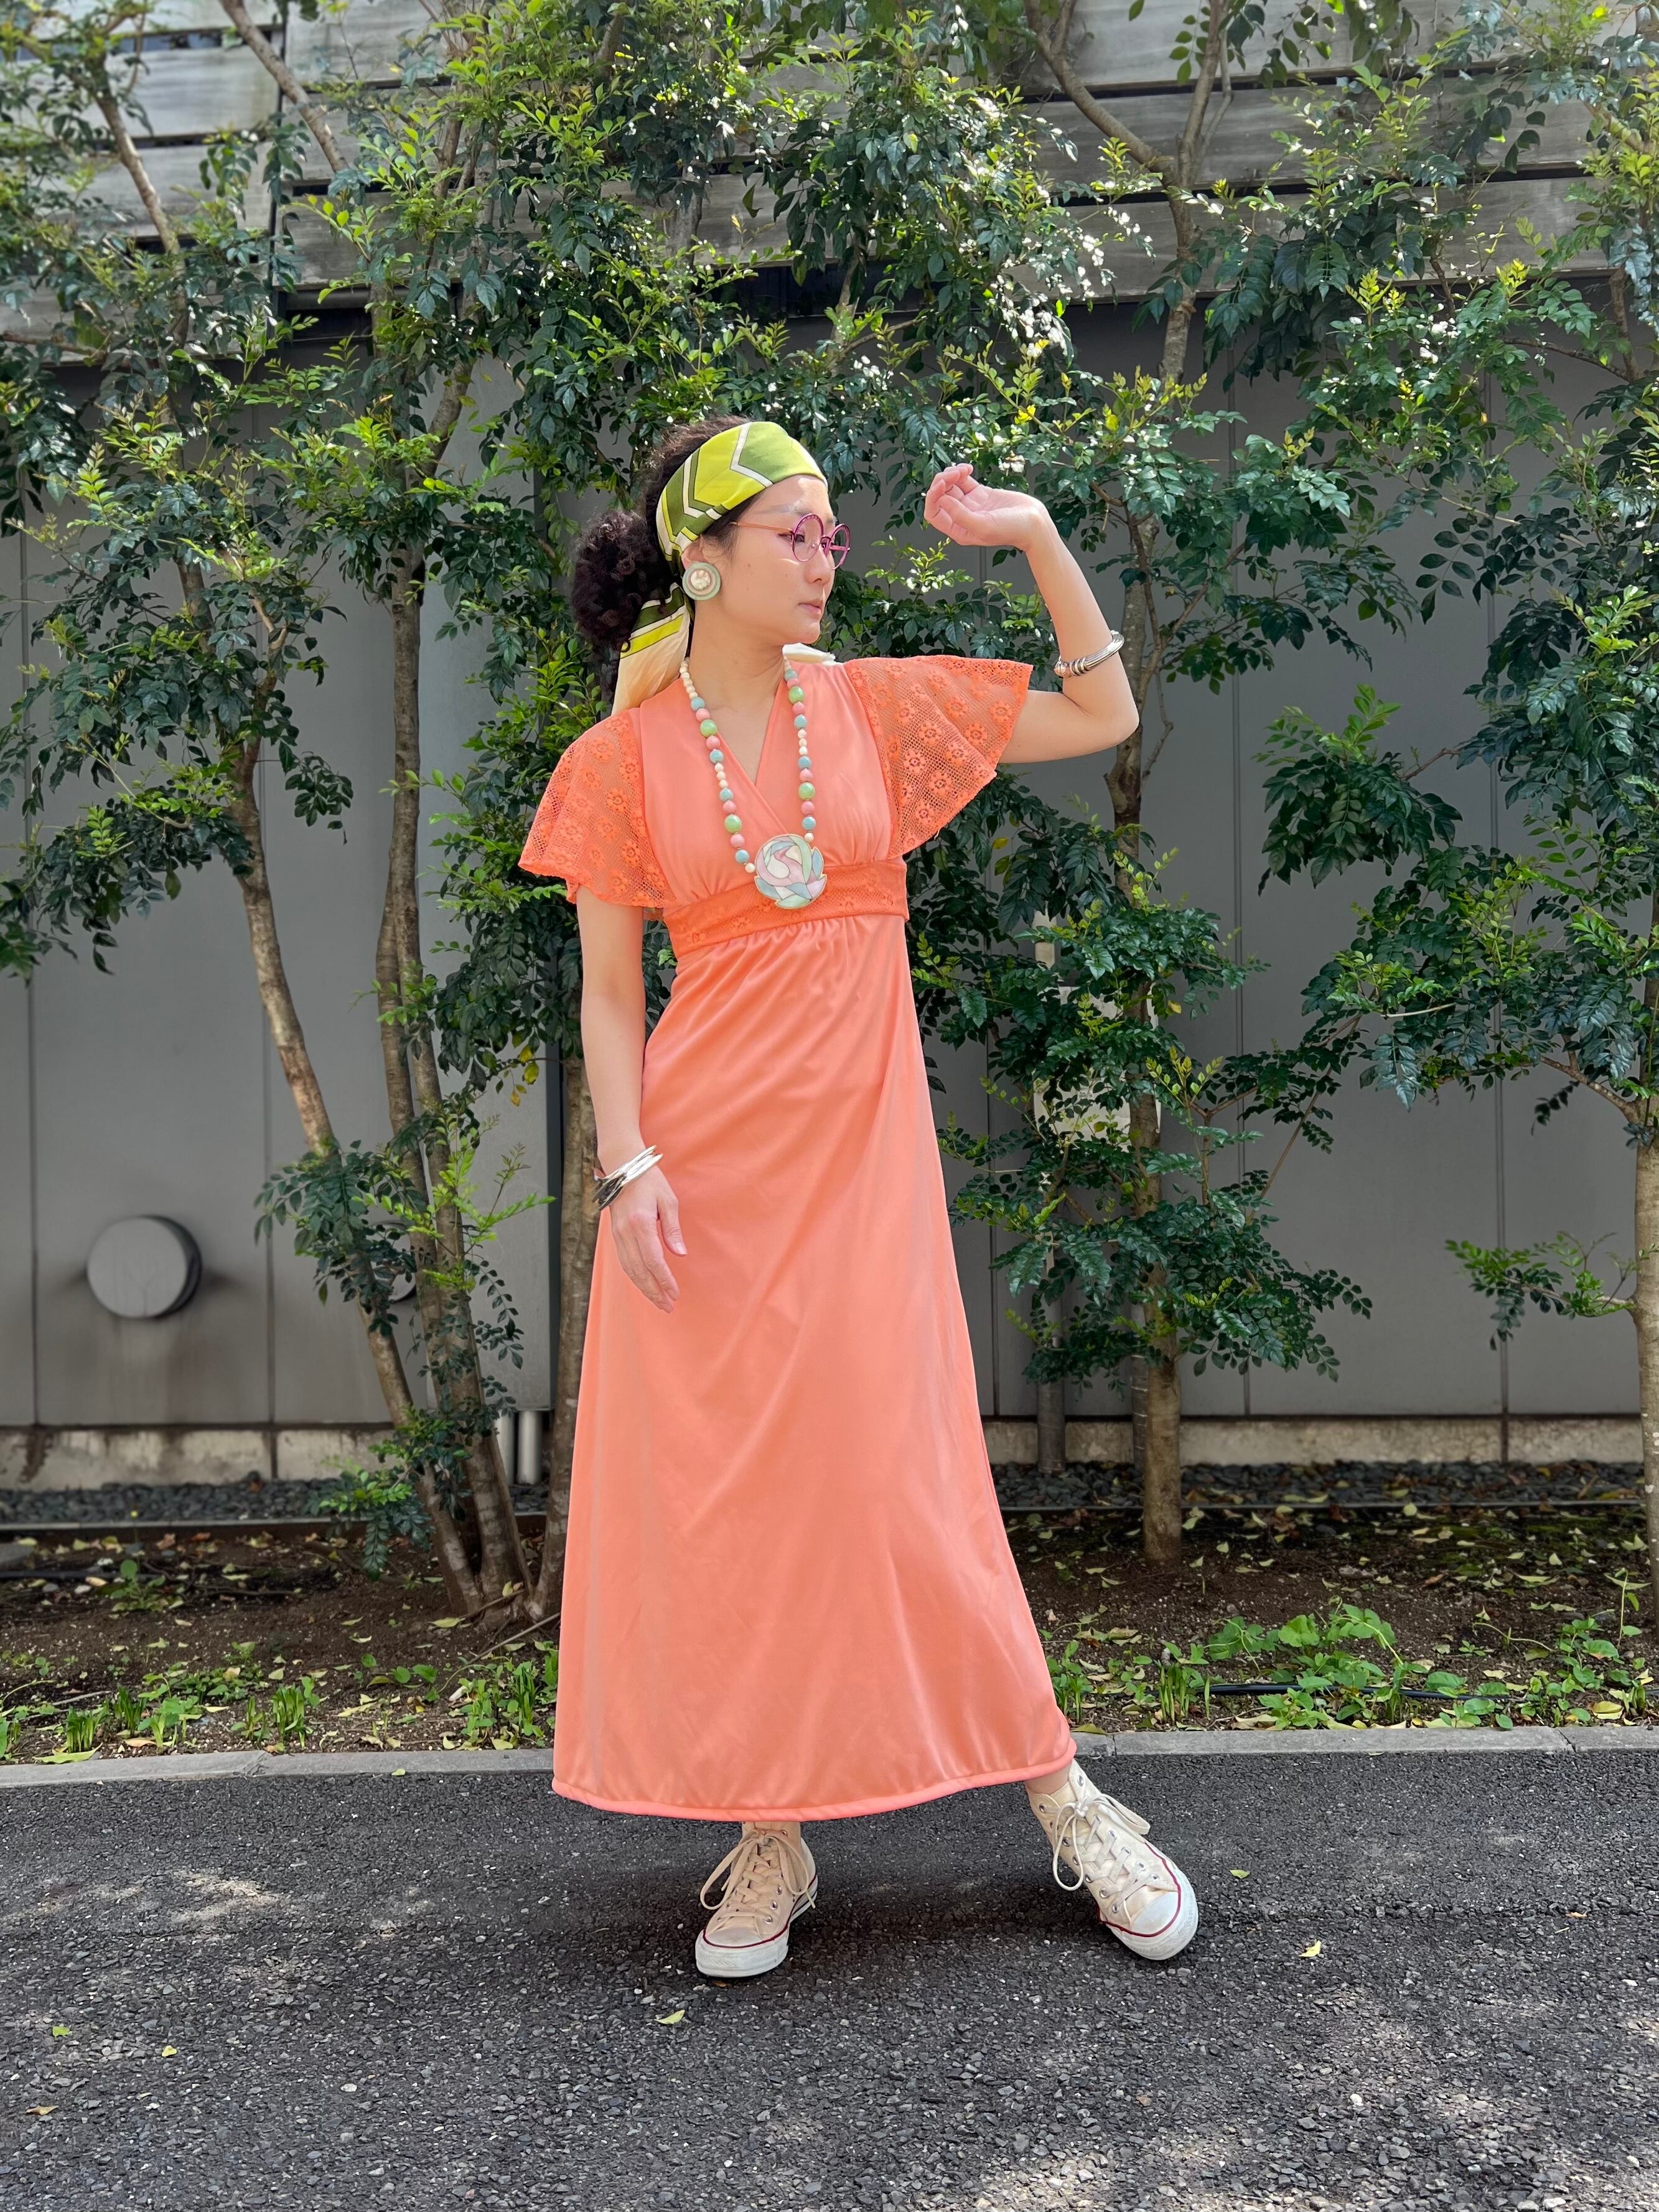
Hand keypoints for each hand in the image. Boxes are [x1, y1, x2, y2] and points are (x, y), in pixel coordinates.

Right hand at [606, 1165, 684, 1312]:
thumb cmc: (649, 1181)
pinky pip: (624, 1262)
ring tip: (658, 1301)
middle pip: (640, 1271)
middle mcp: (626, 1233)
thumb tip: (680, 1254)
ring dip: (644, 1288)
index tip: (675, 1293)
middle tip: (668, 1306)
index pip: (653, 1261)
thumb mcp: (668, 1201)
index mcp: (640, 1224)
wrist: (623, 1167)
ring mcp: (618, 1235)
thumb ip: (672, 1229)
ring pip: (629, 1269)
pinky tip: (645, 1285)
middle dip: (654, 1291)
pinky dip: (635, 1277)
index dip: (664, 1280)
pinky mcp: (615, 1235)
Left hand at [923, 462, 1052, 552]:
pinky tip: (967, 467)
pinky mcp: (980, 494)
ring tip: (963, 469)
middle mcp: (961, 518)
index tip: (942, 484)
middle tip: (955, 472)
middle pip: (941, 497)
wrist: (1034, 523)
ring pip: (951, 486)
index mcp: (958, 530)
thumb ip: (960, 515)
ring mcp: (971, 505)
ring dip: (952, 474)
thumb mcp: (984, 525)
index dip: (933, 497)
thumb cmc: (1011, 529)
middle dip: (943, 481)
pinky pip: (963, 481)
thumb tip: (942, 500)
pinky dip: (961, 472)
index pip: (934, 514)